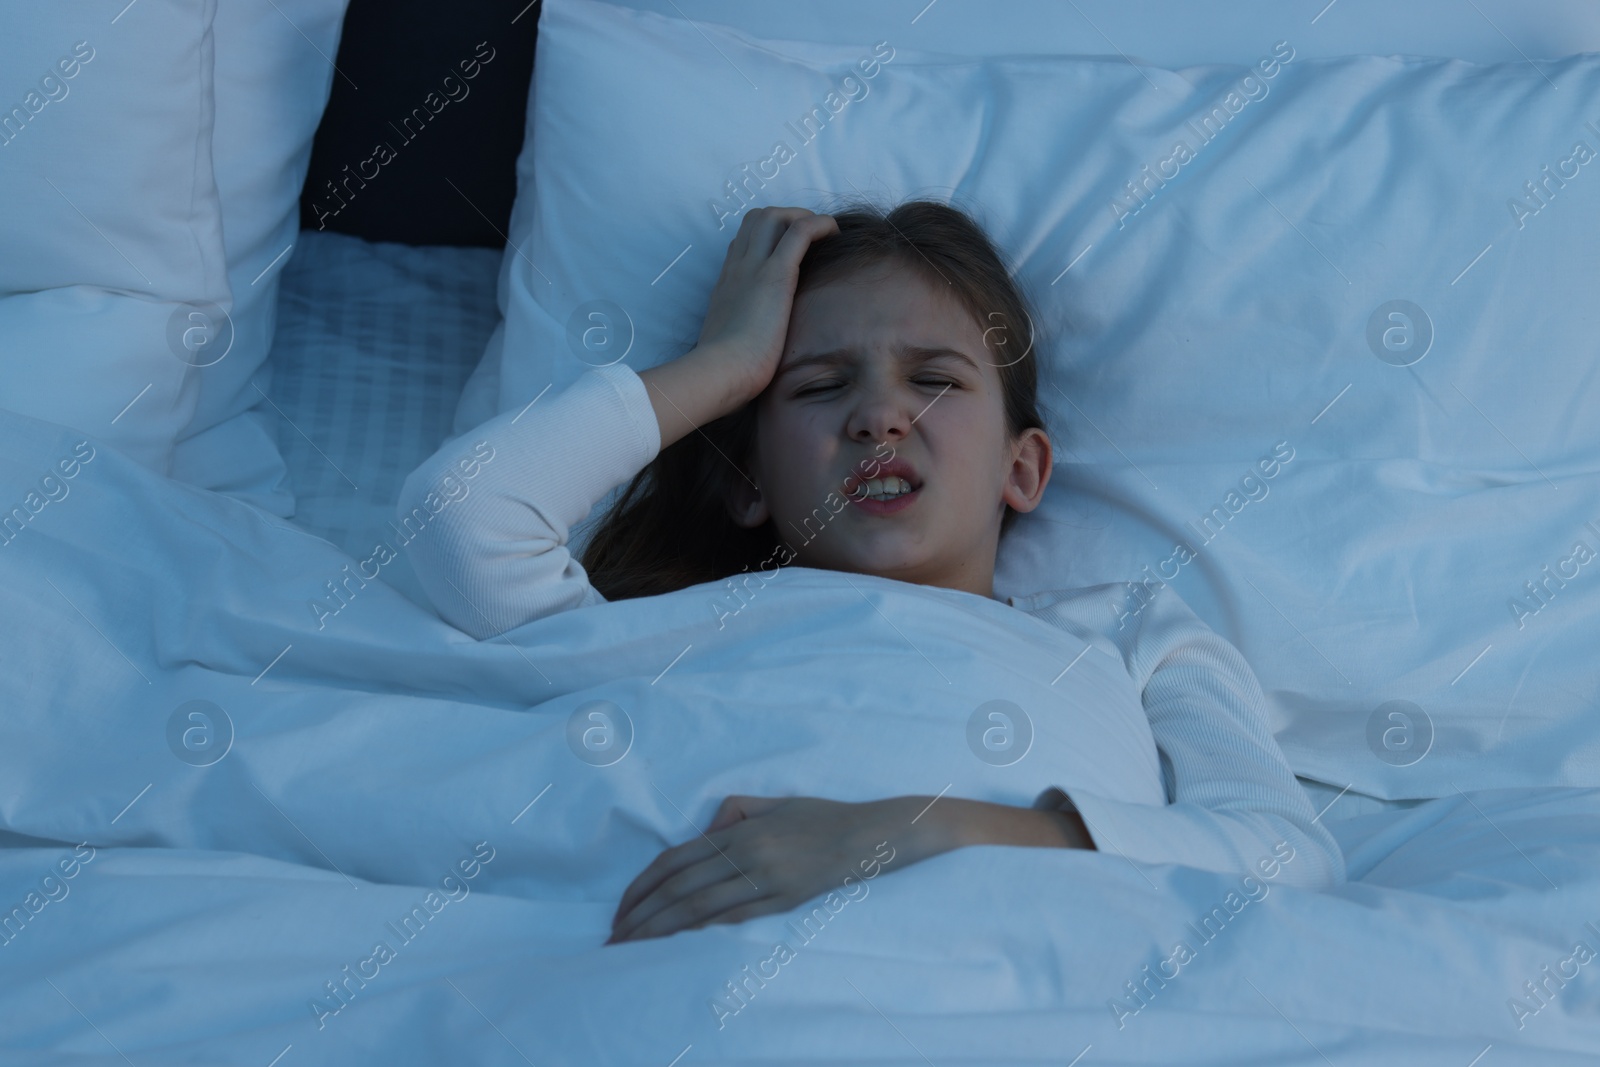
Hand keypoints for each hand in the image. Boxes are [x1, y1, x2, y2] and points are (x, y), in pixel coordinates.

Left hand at [606, 794, 940, 944]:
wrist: (866, 834)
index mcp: (738, 830)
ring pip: (700, 907)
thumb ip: (733, 813)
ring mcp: (764, 880)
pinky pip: (734, 918)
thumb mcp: (771, 802)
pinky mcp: (783, 901)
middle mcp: (745, 854)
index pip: (675, 860)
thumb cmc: (819, 815)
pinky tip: (679, 945)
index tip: (621, 909)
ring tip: (634, 948)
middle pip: (679, 888)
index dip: (643, 886)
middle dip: (641, 915)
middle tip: (614, 937)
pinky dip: (701, 932)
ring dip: (661, 930)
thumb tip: (704, 831)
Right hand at [694, 207, 838, 404]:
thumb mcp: (728, 345)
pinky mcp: (776, 275)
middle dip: (784, 217)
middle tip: (809, 238)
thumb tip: (750, 352)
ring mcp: (754, 267)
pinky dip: (820, 224)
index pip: (742, 243)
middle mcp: (737, 268)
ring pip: (773, 216)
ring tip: (823, 233)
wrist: (720, 372)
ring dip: (802, 216)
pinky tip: (835, 232)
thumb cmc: (724, 370)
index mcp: (727, 284)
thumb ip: (738, 337)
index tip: (787, 252)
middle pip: (755, 219)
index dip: (766, 238)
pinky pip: (800, 232)